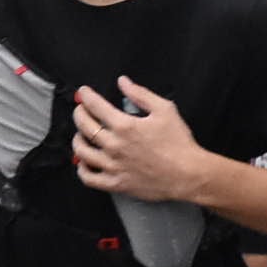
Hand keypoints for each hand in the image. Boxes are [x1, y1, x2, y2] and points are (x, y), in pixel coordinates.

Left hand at [70, 78, 208, 199]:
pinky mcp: (116, 184)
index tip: (84, 93)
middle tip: (81, 110)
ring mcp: (113, 166)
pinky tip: (84, 163)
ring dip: (77, 139)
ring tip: (82, 135)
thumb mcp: (165, 110)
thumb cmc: (179, 143)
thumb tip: (123, 82)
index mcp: (125, 126)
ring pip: (82, 152)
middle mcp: (114, 146)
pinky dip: (81, 169)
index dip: (86, 96)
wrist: (188, 174)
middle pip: (84, 127)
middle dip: (79, 114)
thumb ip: (141, 94)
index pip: (95, 106)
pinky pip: (89, 178)